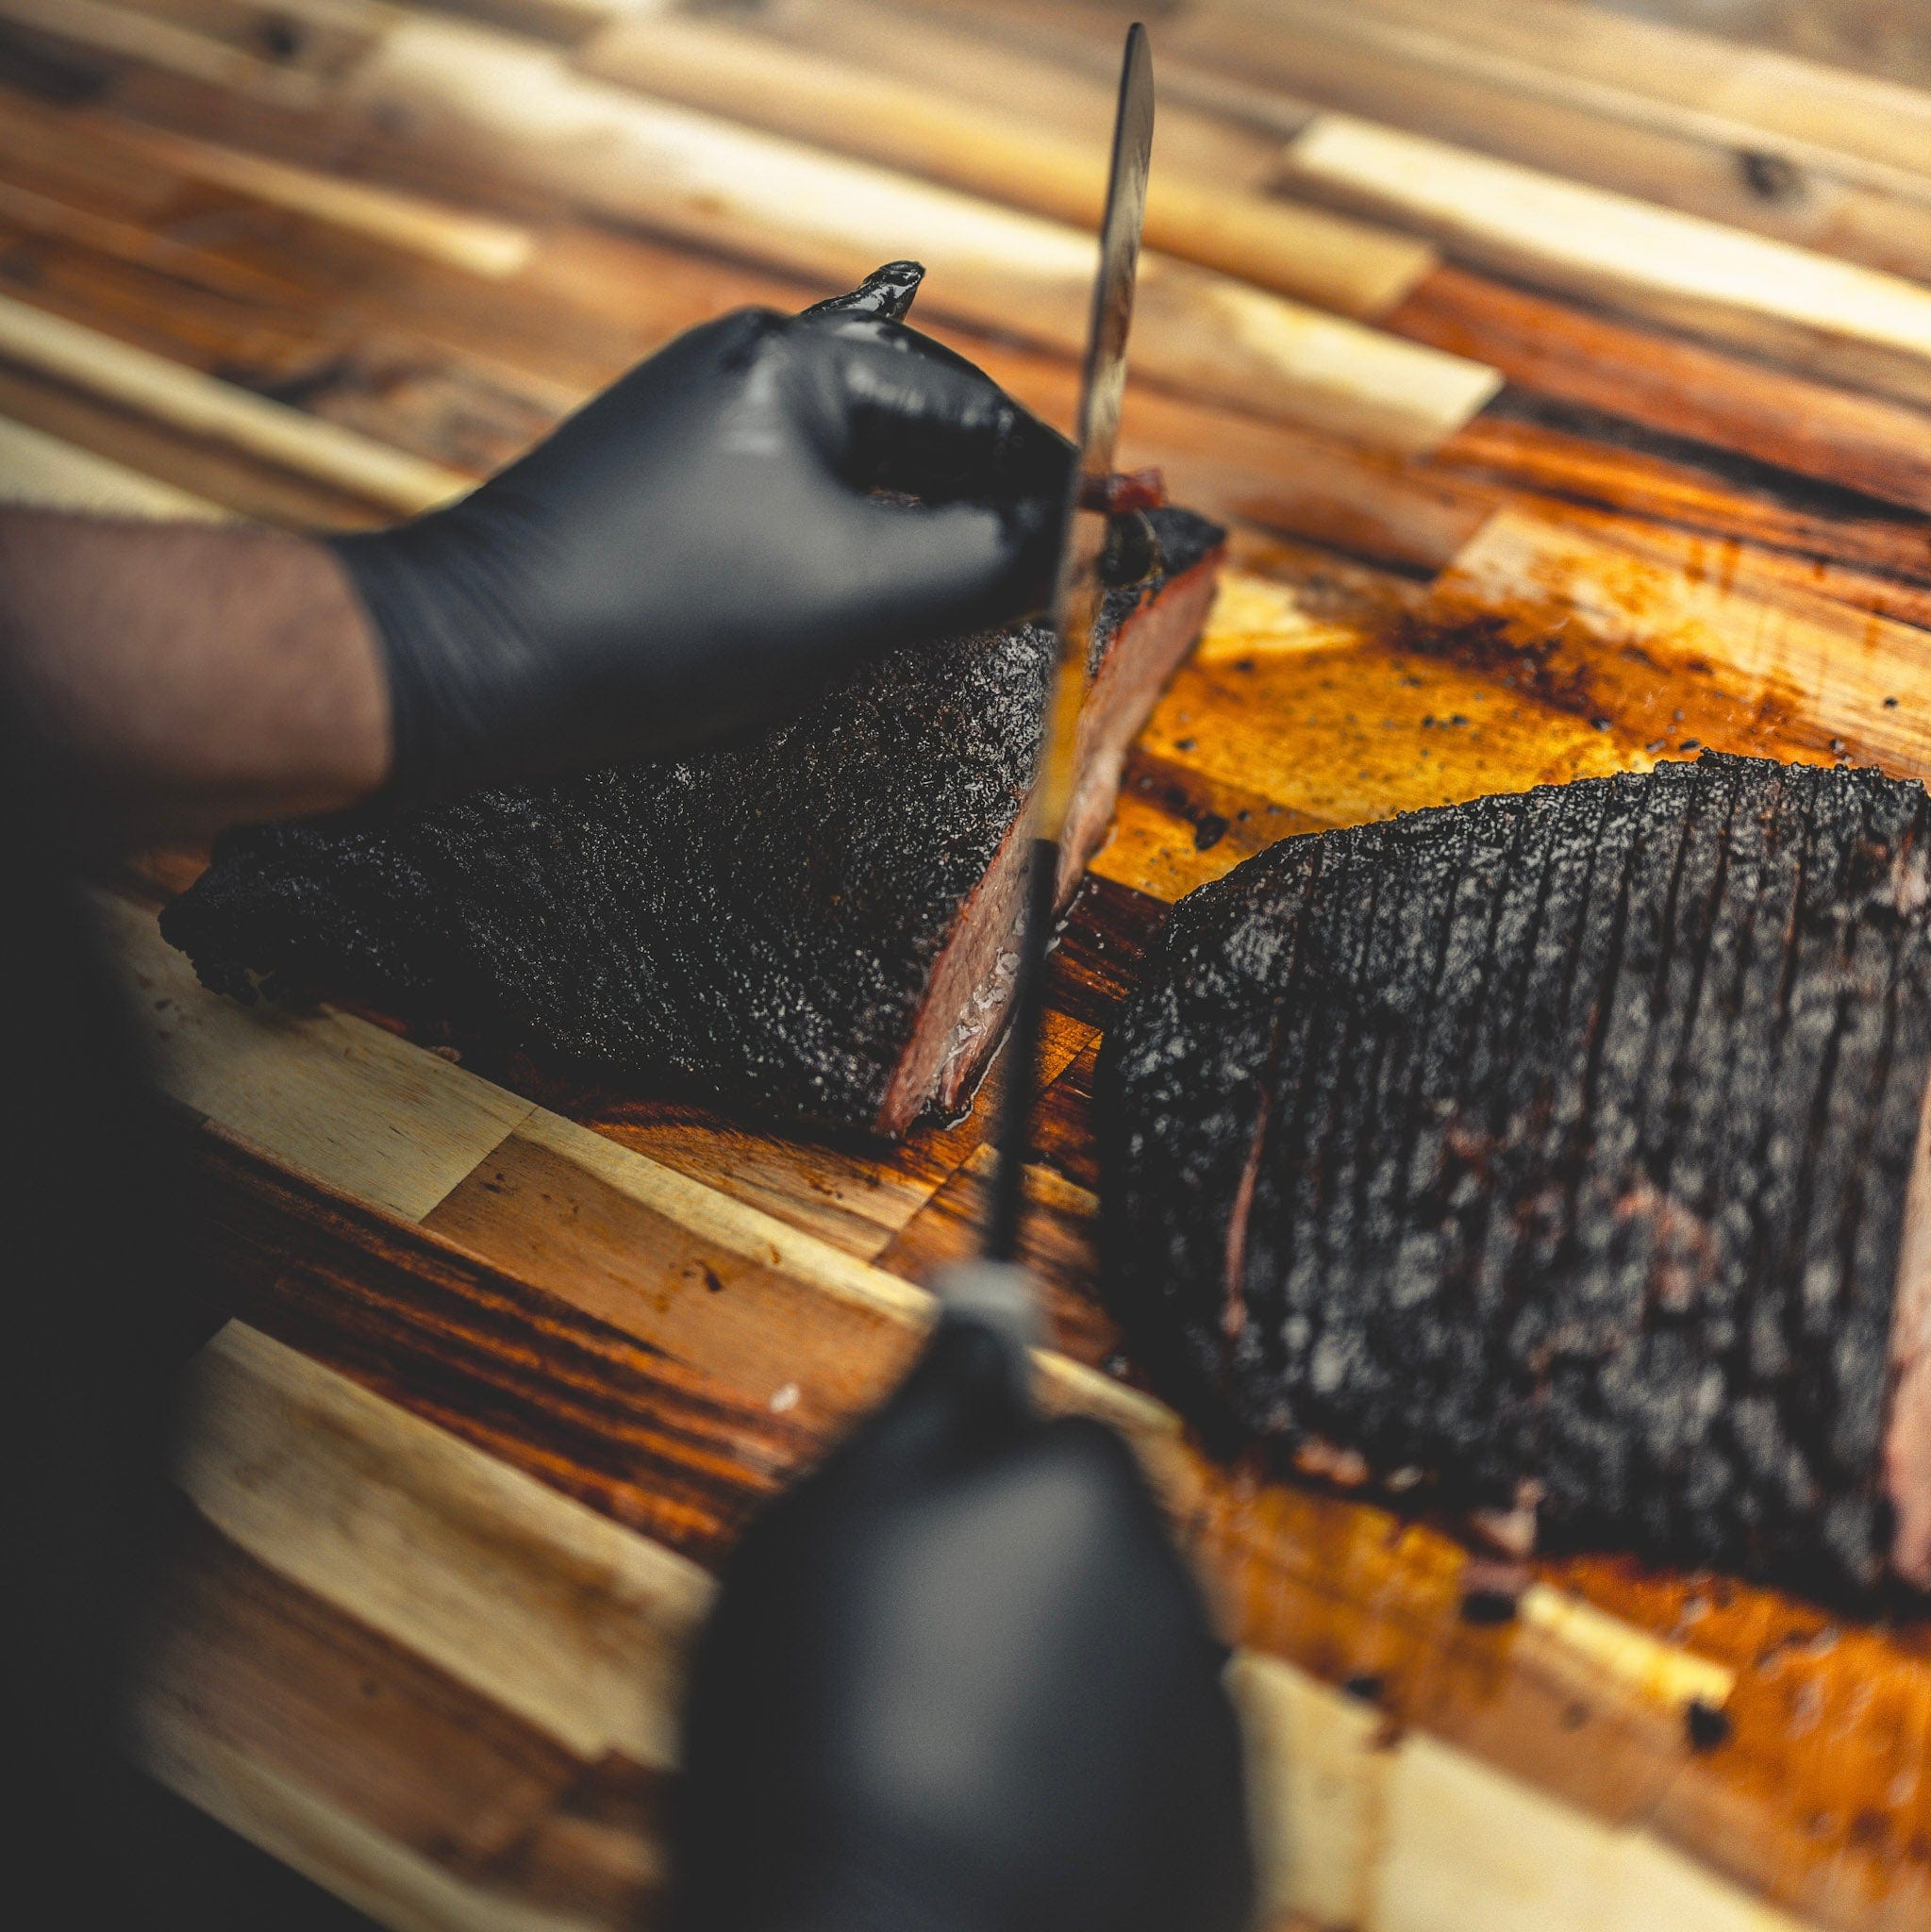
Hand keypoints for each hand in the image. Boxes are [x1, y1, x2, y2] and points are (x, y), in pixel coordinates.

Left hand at [329, 265, 1070, 794]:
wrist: (473, 666)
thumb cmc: (659, 615)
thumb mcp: (852, 593)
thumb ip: (982, 559)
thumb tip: (1076, 540)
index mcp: (798, 362)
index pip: (972, 411)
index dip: (1054, 478)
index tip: (1124, 521)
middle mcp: (750, 376)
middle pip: (919, 443)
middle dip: (988, 517)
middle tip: (1054, 586)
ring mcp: (705, 438)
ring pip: (861, 493)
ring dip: (918, 555)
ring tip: (973, 613)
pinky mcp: (671, 505)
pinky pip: (800, 527)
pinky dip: (850, 575)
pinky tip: (862, 628)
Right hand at [672, 1312, 1253, 1931]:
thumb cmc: (827, 1727)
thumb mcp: (833, 1518)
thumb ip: (931, 1398)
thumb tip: (987, 1299)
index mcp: (1090, 1494)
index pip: (1047, 1440)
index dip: (962, 1494)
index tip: (898, 1560)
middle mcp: (1178, 1596)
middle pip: (1094, 1553)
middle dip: (1017, 1586)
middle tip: (898, 1674)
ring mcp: (1209, 1737)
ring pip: (1120, 1669)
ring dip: (1054, 1692)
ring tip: (934, 1775)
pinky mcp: (1219, 1859)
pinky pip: (1148, 1785)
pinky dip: (1090, 1796)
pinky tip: (992, 1843)